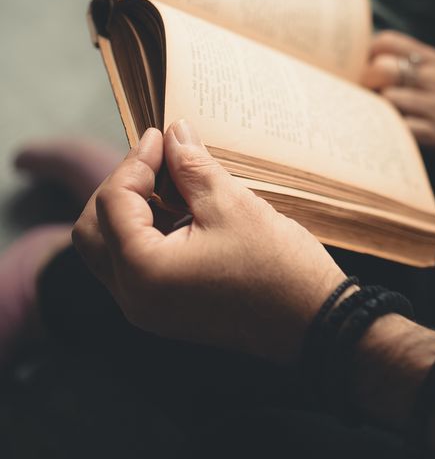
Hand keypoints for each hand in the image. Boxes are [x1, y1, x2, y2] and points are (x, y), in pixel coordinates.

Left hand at [72, 122, 344, 363]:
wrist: (316, 324)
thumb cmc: (278, 269)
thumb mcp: (231, 204)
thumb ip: (191, 166)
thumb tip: (174, 134)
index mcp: (143, 271)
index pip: (113, 202)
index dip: (135, 161)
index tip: (162, 137)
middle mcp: (134, 297)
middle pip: (94, 230)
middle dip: (119, 189)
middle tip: (157, 161)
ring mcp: (148, 310)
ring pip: (110, 250)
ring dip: (130, 213)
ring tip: (170, 184)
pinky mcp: (167, 312)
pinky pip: (134, 268)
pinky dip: (145, 236)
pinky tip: (179, 213)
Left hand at [363, 31, 434, 175]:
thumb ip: (412, 64)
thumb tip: (367, 63)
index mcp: (434, 59)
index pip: (387, 41)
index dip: (366, 54)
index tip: (360, 66)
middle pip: (382, 69)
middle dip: (366, 83)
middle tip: (363, 94)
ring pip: (388, 99)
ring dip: (379, 109)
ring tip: (382, 114)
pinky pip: (401, 128)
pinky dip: (392, 130)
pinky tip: (393, 132)